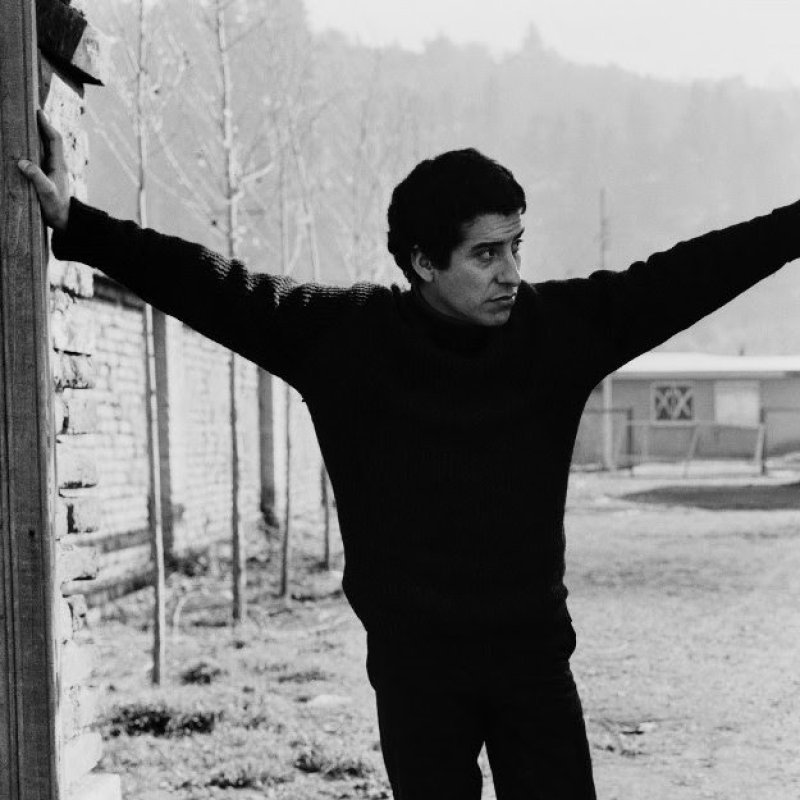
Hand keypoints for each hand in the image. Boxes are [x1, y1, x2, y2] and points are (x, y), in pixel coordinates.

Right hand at [17, 109, 70, 231]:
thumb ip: (36, 177)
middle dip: (40, 125)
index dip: (46, 125)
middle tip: (29, 111)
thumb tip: (22, 162)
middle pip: (49, 140)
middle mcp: (55, 164)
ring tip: (24, 123)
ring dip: (35, 135)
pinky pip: (38, 157)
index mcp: (58, 165)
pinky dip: (31, 148)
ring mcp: (50, 170)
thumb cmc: (57, 208)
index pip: (54, 140)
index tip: (38, 112)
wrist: (64, 221)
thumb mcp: (46, 192)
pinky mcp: (45, 176)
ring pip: (43, 148)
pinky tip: (21, 146)